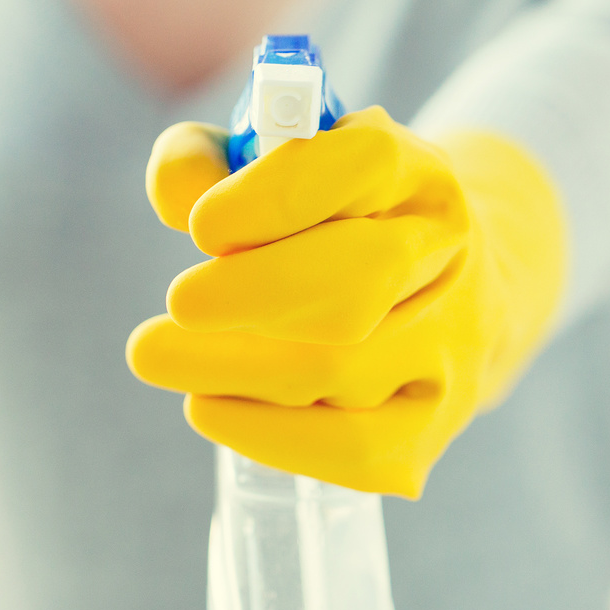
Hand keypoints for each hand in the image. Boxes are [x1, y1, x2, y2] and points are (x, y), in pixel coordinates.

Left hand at [127, 106, 568, 497]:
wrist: (439, 292)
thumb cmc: (325, 220)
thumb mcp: (267, 163)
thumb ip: (204, 160)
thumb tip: (177, 199)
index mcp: (414, 171)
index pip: (366, 166)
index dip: (276, 198)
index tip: (202, 227)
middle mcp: (446, 253)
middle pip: (359, 281)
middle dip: (251, 295)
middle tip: (178, 303)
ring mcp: (450, 344)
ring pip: (343, 371)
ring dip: (235, 370)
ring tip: (160, 356)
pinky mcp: (431, 423)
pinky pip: (354, 449)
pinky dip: (268, 436)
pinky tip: (210, 408)